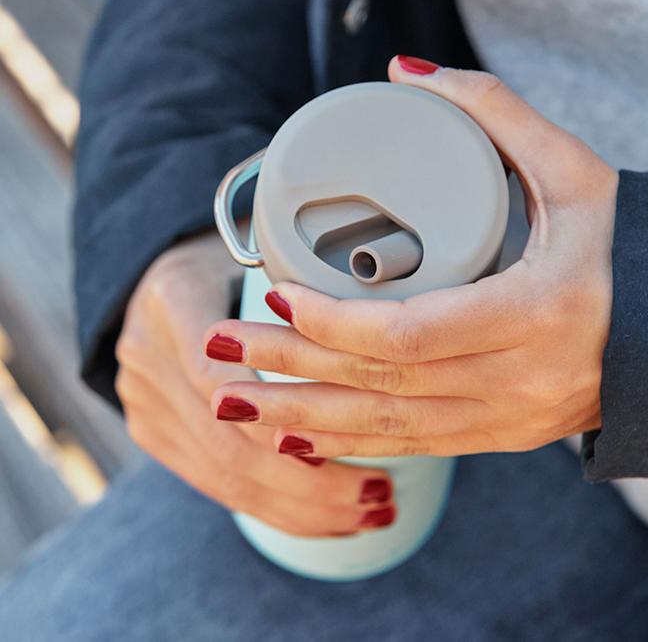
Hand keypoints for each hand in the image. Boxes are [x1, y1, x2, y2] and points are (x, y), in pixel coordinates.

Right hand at [116, 231, 394, 535]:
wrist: (157, 288)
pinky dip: (276, 508)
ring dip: (302, 507)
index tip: (350, 437)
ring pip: (227, 478)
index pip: (222, 376)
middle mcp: (146, 359)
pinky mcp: (155, 435)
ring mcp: (144, 405)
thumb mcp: (257, 252)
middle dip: (308, 483)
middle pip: (228, 444)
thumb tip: (377, 325)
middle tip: (377, 495)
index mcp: (172, 300)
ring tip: (366, 516)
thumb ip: (301, 284)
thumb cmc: (229, 265)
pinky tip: (324, 521)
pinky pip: (216, 486)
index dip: (280, 417)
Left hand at [203, 59, 617, 458]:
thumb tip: (410, 74)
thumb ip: (497, 113)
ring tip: (233, 405)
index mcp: (538, 314)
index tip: (276, 292)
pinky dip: (350, 444)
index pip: (411, 333)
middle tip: (220, 351)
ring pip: (387, 429)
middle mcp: (518, 382)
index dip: (333, 320)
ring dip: (303, 417)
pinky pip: (413, 447)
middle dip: (292, 368)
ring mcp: (507, 420)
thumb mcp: (578, 175)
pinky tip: (298, 438)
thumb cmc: (630, 249)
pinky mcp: (500, 435)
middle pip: (381, 384)